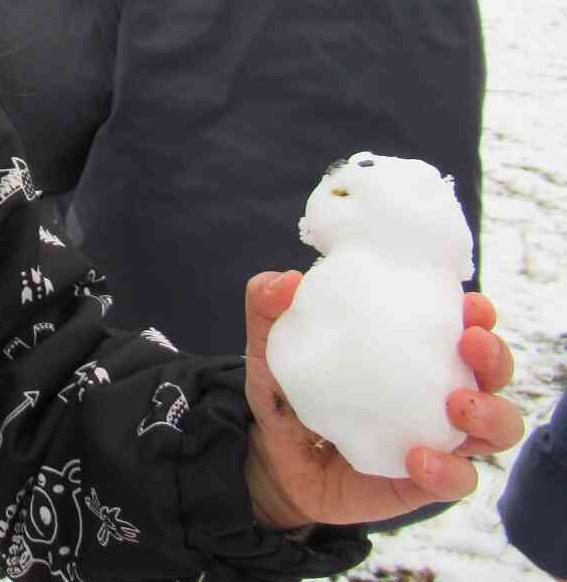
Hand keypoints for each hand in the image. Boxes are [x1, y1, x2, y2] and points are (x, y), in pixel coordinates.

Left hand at [241, 270, 522, 529]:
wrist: (269, 457)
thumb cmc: (286, 390)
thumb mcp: (270, 346)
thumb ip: (268, 306)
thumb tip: (284, 282)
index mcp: (410, 350)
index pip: (462, 326)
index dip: (477, 315)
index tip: (470, 304)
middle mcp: (434, 391)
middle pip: (492, 373)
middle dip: (495, 356)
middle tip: (473, 344)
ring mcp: (435, 437)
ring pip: (496, 427)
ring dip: (492, 413)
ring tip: (460, 405)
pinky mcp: (424, 481)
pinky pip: (457, 480)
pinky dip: (448, 470)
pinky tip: (418, 457)